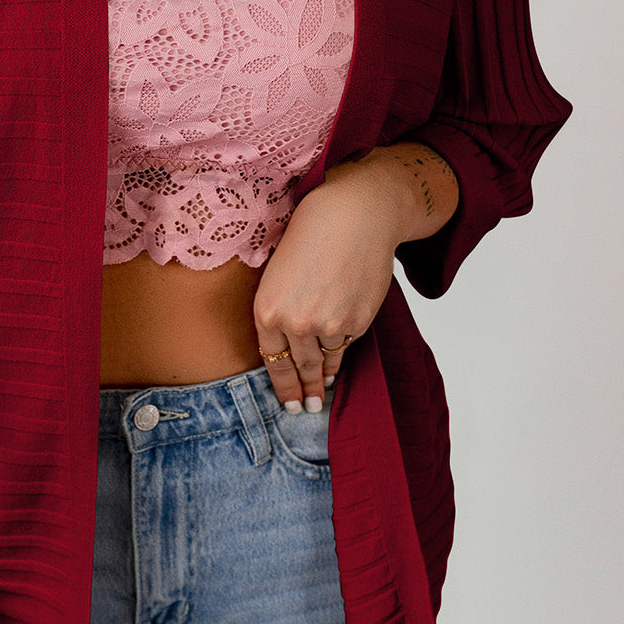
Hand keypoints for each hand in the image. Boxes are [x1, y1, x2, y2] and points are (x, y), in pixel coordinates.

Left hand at [253, 155, 406, 409]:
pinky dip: (342, 353)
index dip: (282, 387)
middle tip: (307, 408)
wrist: (354, 215)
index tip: (288, 403)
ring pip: (325, 359)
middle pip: (299, 366)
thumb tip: (286, 343)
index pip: (273, 361)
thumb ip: (278, 310)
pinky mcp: (357, 322)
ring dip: (324, 375)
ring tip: (323, 389)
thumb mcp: (277, 272)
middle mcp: (295, 323)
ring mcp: (328, 325)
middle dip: (304, 391)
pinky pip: (347, 345)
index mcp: (267, 310)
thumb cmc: (311, 233)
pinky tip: (339, 363)